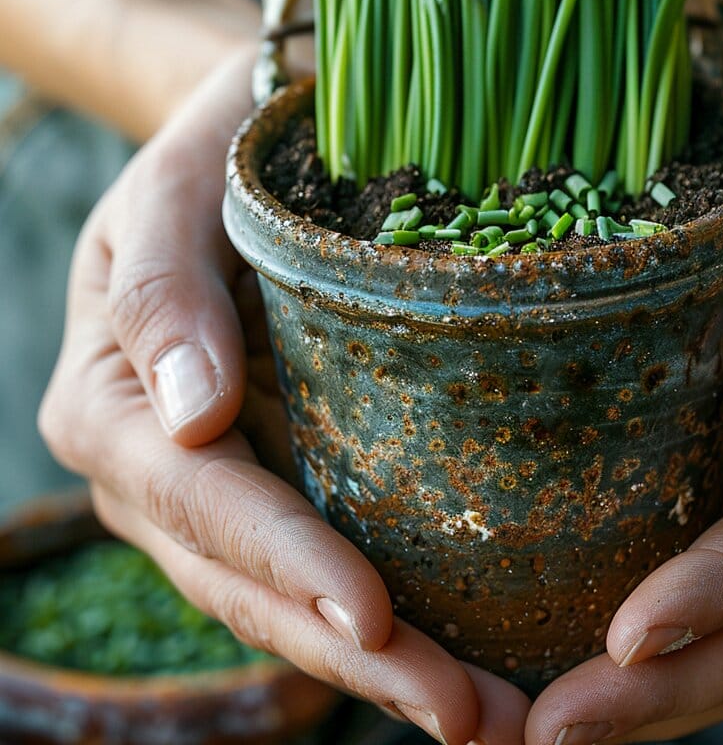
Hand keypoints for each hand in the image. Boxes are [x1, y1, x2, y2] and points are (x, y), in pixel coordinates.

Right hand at [38, 55, 529, 744]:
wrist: (245, 147)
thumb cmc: (210, 157)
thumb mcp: (171, 197)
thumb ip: (161, 297)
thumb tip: (189, 413)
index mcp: (114, 408)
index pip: (202, 506)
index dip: (287, 568)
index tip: (377, 620)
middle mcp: (163, 471)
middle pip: (252, 585)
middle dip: (359, 657)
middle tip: (474, 717)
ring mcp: (225, 485)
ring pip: (291, 599)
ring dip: (388, 666)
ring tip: (495, 715)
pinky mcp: (286, 474)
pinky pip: (328, 561)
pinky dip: (394, 617)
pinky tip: (474, 651)